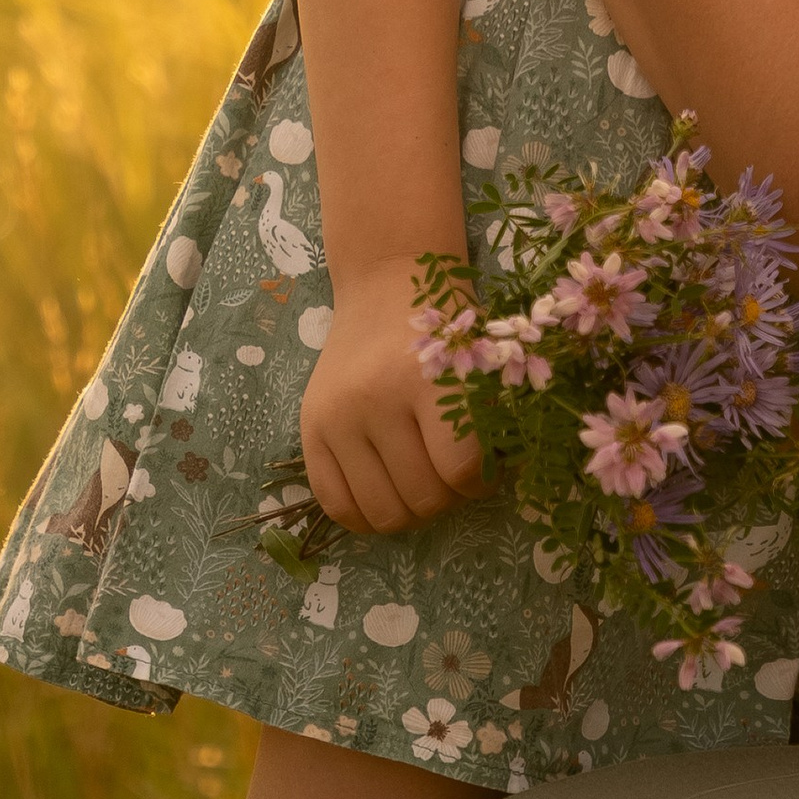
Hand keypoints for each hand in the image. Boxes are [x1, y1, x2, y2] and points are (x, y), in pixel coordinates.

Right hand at [298, 259, 486, 535]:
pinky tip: (386, 491)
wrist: (386, 283)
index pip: (461, 470)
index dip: (481, 483)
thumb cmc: (442, 324)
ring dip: (410, 511)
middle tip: (451, 476)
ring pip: (382, 513)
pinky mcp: (309, 429)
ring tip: (420, 482)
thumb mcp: (475, 363)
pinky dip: (367, 515)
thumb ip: (485, 425)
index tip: (484, 470)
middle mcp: (375, 399)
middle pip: (423, 497)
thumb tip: (489, 487)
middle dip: (447, 498)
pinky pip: (336, 506)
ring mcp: (337, 418)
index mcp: (427, 379)